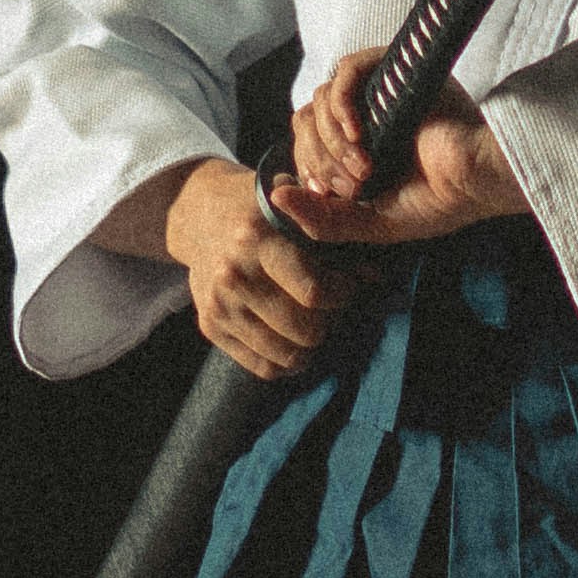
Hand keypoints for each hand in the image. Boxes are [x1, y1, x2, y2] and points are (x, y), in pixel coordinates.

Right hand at [159, 159, 347, 382]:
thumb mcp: (297, 210)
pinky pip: (264, 367)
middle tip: (330, 308)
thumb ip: (336, 237)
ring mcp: (219, 304)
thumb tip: (375, 277)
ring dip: (310, 345)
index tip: (347, 286)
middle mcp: (233, 274)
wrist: (201, 217)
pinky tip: (294, 342)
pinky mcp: (210, 326)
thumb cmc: (263, 213)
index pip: (314, 292)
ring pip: (286, 355)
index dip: (342, 294)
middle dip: (329, 322)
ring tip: (314, 324)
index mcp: (257, 238)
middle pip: (304, 329)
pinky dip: (287, 362)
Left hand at [271, 53, 525, 246]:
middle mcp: (365, 115)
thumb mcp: (369, 223)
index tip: (328, 192)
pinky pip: (346, 72)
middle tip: (354, 185)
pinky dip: (342, 104)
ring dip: (333, 141)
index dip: (306, 166)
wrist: (479, 182)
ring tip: (366, 167)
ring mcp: (378, 92)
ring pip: (320, 99)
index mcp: (358, 146)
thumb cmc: (439, 204)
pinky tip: (357, 132)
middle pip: (306, 119)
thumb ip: (321, 219)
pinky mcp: (394, 71)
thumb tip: (274, 193)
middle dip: (319, 159)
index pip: (306, 141)